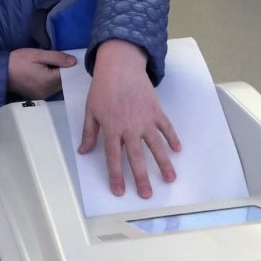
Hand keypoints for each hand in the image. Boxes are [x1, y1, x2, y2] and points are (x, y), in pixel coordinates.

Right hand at [7, 48, 76, 99]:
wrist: (1, 72)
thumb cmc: (18, 61)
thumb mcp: (38, 54)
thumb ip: (57, 58)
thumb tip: (74, 62)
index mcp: (49, 82)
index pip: (68, 74)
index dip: (69, 65)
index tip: (68, 57)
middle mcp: (48, 92)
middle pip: (64, 81)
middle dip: (64, 71)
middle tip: (57, 59)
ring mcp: (43, 96)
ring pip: (58, 85)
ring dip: (57, 76)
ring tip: (50, 65)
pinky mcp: (38, 96)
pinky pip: (51, 88)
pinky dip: (51, 80)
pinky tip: (45, 72)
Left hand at [78, 39, 180, 197]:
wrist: (119, 66)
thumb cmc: (102, 87)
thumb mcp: (91, 110)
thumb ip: (89, 132)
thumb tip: (83, 151)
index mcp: (111, 129)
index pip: (114, 158)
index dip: (116, 176)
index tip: (120, 191)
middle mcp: (129, 128)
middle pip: (136, 158)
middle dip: (142, 178)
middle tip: (147, 195)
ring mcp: (145, 119)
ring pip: (156, 146)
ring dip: (164, 164)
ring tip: (170, 179)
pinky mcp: (156, 110)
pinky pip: (166, 127)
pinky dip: (172, 138)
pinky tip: (177, 150)